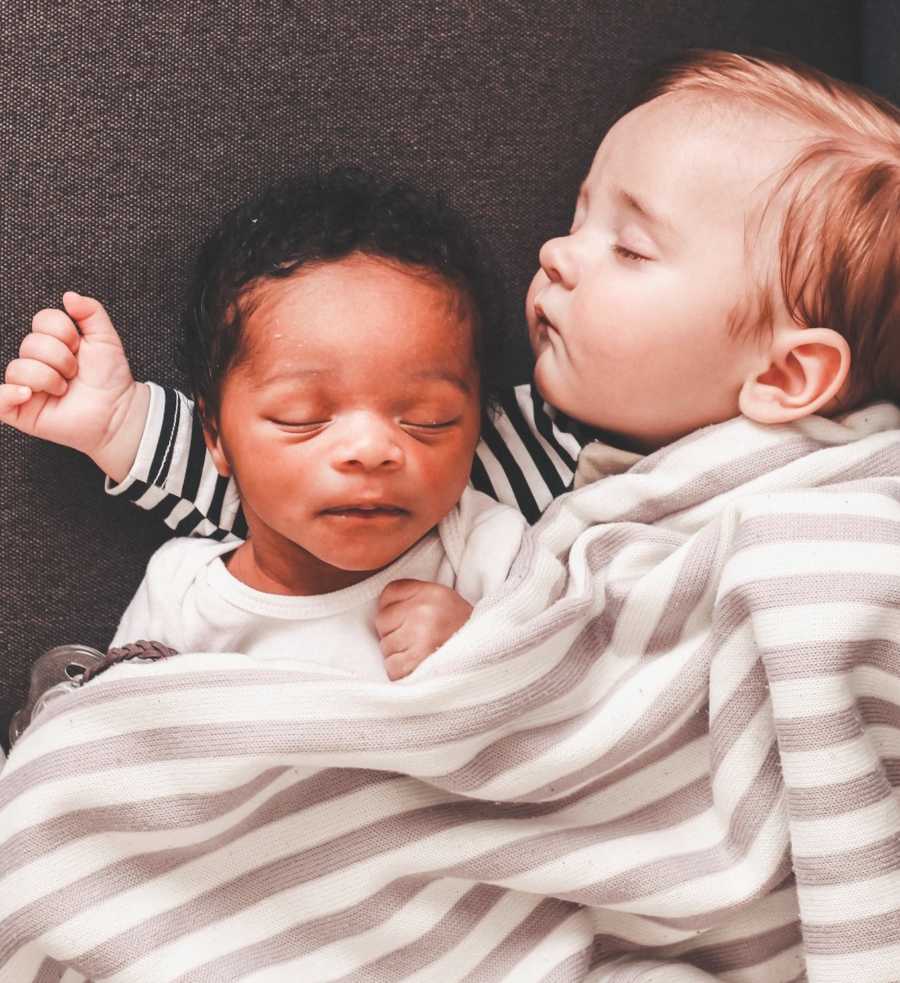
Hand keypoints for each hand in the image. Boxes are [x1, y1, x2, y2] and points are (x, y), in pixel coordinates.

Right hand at [0, 292, 148, 480]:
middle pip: (31, 343)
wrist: (117, 411)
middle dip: (61, 358)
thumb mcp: (105, 338)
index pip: (42, 320)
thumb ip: (91, 312)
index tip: (80, 346)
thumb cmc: (110, 378)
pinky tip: (29, 394)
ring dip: (49, 378)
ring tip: (65, 388)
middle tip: (75, 372)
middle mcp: (36, 361)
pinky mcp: (21, 410)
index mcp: (52, 343)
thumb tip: (69, 296)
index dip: (64, 331)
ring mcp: (26, 385)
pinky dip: (9, 394)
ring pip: (18, 368)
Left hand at [375, 579, 472, 679]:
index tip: (403, 620)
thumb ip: (418, 600)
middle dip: (393, 634)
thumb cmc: (464, 634)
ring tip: (422, 655)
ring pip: (385, 647)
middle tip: (416, 641)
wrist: (491, 658)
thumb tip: (383, 608)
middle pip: (382, 620)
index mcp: (433, 593)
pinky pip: (392, 667)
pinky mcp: (417, 661)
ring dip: (399, 655)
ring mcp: (421, 636)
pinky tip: (420, 669)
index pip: (390, 592)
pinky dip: (403, 673)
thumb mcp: (447, 603)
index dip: (392, 608)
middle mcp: (425, 610)